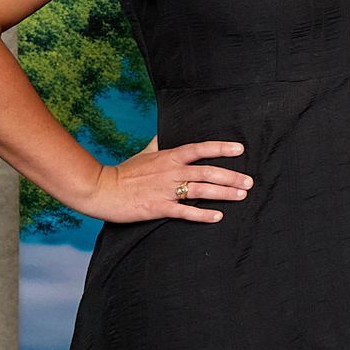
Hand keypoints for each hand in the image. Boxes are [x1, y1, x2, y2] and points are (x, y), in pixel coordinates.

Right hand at [83, 140, 251, 223]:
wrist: (100, 189)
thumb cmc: (123, 172)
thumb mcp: (144, 153)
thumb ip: (158, 143)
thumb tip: (164, 132)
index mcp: (168, 157)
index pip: (200, 149)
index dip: (221, 148)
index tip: (240, 149)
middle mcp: (171, 171)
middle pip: (208, 172)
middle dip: (231, 177)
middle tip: (249, 182)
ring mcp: (165, 190)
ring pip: (201, 190)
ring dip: (224, 194)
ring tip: (241, 196)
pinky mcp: (158, 207)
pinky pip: (185, 211)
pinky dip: (202, 214)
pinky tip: (217, 217)